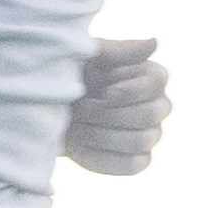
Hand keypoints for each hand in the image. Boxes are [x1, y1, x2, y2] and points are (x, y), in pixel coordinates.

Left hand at [64, 38, 173, 175]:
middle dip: (110, 114)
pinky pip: (131, 164)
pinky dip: (102, 156)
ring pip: (141, 140)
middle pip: (150, 114)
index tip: (104, 92)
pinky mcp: (137, 160)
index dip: (130, 90)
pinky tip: (80, 146)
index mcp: (152, 77)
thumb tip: (154, 43)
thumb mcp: (87, 57)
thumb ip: (118, 51)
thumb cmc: (70, 75)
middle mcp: (159, 106)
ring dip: (103, 134)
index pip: (157, 83)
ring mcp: (151, 135)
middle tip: (81, 110)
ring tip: (76, 127)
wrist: (49, 109)